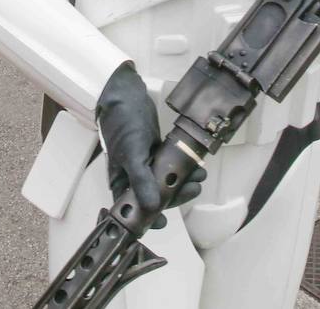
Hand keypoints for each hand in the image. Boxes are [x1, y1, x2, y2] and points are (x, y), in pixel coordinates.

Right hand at [97, 64, 205, 228]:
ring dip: (182, 181)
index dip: (148, 218)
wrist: (126, 95)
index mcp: (120, 181)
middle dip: (175, 195)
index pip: (133, 208)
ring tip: (199, 176)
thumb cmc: (123, 124)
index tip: (163, 222)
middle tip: (194, 189)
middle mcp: (131, 176)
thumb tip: (153, 207)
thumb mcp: (132, 153)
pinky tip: (194, 166)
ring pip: (164, 181)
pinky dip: (181, 168)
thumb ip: (141, 180)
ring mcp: (144, 164)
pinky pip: (169, 166)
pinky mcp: (154, 153)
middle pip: (154, 196)